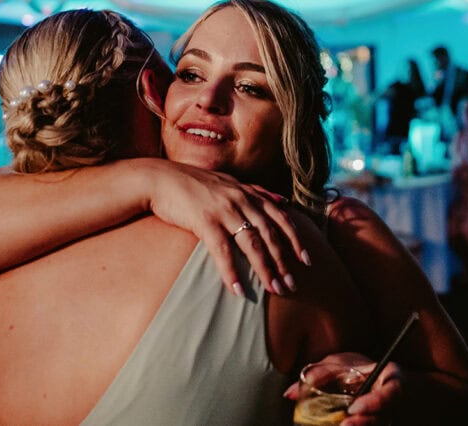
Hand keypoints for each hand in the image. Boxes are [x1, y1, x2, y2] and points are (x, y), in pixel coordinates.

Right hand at [143, 160, 308, 295]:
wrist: (160, 179)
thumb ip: (257, 193)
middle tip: (292, 284)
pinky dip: (231, 271)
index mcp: (248, 193)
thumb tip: (283, 200)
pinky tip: (238, 289)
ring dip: (265, 269)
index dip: (295, 239)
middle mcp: (241, 200)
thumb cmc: (194, 184)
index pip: (280, 217)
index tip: (306, 259)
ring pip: (252, 243)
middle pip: (270, 234)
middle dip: (283, 261)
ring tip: (274, 289)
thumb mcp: (230, 183)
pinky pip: (222, 251)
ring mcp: (224, 210)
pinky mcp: (204, 221)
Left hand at [283, 352, 403, 425]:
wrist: (365, 379)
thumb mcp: (338, 364)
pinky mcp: (375, 424)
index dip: (376, 402)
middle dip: (363, 424)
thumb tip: (290, 393)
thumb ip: (319, 374)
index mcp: (390, 380)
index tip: (354, 408)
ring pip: (377, 425)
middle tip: (344, 425)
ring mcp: (386, 417)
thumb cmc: (356, 369)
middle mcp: (391, 403)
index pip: (392, 392)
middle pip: (384, 418)